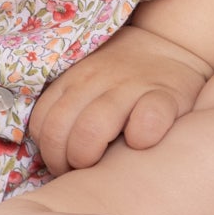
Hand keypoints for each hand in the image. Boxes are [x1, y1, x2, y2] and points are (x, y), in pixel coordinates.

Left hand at [27, 26, 211, 175]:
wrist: (170, 44)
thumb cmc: (122, 76)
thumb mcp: (87, 82)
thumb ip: (68, 108)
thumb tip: (50, 152)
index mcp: (73, 80)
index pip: (43, 123)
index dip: (49, 152)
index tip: (65, 164)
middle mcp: (96, 81)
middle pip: (61, 129)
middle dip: (65, 161)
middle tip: (82, 170)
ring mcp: (130, 86)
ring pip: (93, 127)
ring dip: (90, 154)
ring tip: (103, 168)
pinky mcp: (166, 95)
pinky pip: (147, 118)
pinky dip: (141, 135)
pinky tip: (140, 143)